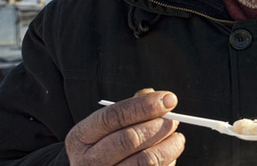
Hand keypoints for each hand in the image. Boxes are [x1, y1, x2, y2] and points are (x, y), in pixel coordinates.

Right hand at [65, 89, 184, 165]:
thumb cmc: (107, 144)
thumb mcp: (107, 126)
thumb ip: (130, 109)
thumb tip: (158, 97)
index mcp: (80, 138)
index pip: (112, 117)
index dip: (143, 106)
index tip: (169, 99)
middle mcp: (87, 161)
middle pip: (130, 139)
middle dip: (159, 126)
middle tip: (174, 120)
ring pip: (146, 160)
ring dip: (169, 146)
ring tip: (177, 138)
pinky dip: (168, 161)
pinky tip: (169, 154)